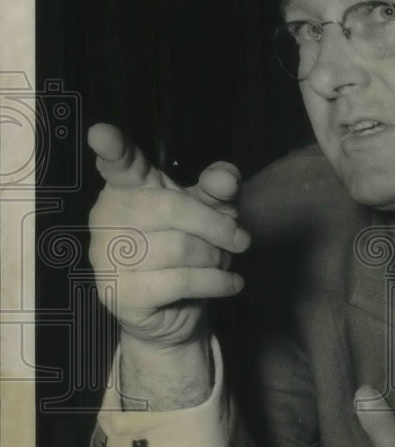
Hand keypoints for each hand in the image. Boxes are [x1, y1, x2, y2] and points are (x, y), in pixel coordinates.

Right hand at [87, 124, 249, 348]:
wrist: (174, 312)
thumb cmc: (190, 249)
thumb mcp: (211, 212)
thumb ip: (218, 189)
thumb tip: (226, 177)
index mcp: (128, 188)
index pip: (119, 165)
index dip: (112, 149)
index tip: (102, 134)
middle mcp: (108, 216)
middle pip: (170, 208)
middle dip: (215, 226)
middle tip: (239, 241)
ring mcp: (107, 257)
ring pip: (179, 248)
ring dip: (215, 258)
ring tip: (223, 262)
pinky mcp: (120, 293)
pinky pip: (180, 281)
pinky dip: (215, 282)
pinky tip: (230, 283)